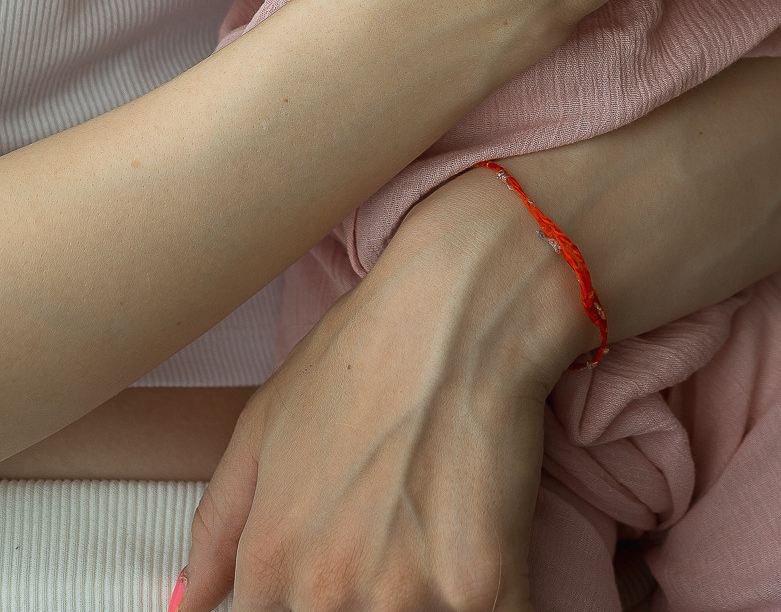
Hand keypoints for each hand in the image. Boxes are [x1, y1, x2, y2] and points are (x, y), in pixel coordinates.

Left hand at [177, 170, 590, 611]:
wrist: (460, 306)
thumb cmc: (364, 350)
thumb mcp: (265, 423)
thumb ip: (219, 528)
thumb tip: (184, 606)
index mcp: (272, 563)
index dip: (307, 596)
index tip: (342, 561)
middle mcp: (328, 593)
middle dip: (369, 591)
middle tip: (392, 522)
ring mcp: (406, 598)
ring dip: (426, 594)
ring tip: (440, 525)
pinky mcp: (484, 589)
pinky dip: (489, 597)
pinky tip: (487, 551)